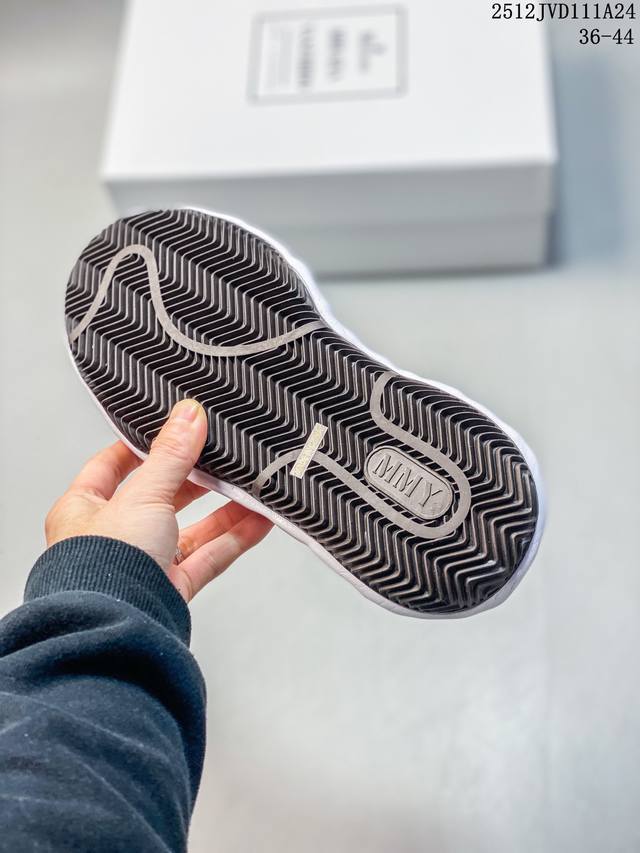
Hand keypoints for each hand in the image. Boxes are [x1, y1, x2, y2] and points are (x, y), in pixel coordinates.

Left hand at [45, 399, 272, 601]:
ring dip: (223, 509)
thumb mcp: (142, 495)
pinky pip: (209, 558)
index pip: (112, 466)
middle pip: (160, 497)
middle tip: (222, 456)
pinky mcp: (171, 588)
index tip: (171, 429)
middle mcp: (113, 537)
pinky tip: (259, 520)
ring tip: (251, 486)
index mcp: (85, 509)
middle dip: (194, 479)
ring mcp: (144, 564)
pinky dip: (235, 539)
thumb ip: (171, 456)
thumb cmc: (103, 566)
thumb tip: (188, 415)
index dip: (141, 446)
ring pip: (191, 530)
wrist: (116, 630)